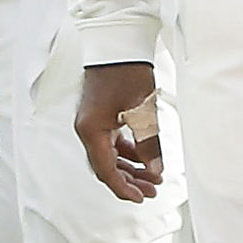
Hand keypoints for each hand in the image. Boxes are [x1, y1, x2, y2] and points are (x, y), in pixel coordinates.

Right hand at [75, 62, 161, 202]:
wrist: (118, 44)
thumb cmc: (127, 73)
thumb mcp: (143, 112)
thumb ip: (149, 145)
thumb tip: (155, 171)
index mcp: (91, 130)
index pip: (105, 170)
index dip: (124, 188)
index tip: (142, 198)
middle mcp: (87, 128)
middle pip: (106, 166)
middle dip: (130, 181)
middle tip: (153, 190)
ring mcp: (92, 122)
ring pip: (110, 155)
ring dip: (130, 168)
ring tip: (153, 177)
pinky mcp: (100, 115)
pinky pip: (112, 142)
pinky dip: (128, 153)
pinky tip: (145, 158)